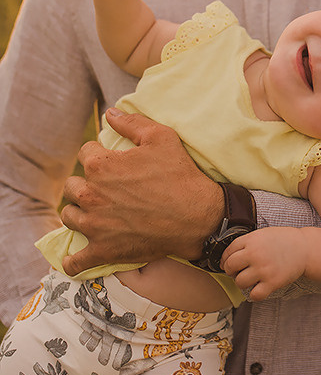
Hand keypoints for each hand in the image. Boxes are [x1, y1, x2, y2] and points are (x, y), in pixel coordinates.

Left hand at [60, 109, 222, 275]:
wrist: (197, 217)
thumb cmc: (180, 175)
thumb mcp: (162, 137)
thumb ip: (132, 122)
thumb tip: (109, 113)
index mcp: (100, 165)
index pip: (85, 153)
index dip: (99, 154)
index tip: (113, 162)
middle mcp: (91, 194)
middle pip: (71, 186)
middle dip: (85, 184)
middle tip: (105, 189)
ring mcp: (94, 225)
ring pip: (69, 216)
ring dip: (79, 212)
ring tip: (95, 213)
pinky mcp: (103, 250)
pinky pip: (76, 261)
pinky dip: (74, 260)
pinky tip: (78, 256)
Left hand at [222, 227, 307, 300]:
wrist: (305, 248)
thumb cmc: (284, 240)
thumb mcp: (262, 234)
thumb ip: (247, 242)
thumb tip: (228, 256)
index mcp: (251, 240)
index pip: (227, 252)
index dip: (225, 260)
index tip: (228, 264)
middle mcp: (255, 254)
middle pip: (230, 267)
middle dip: (231, 271)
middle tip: (238, 272)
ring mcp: (264, 269)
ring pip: (239, 282)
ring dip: (242, 282)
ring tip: (251, 279)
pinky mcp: (272, 282)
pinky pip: (254, 295)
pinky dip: (254, 294)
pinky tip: (259, 288)